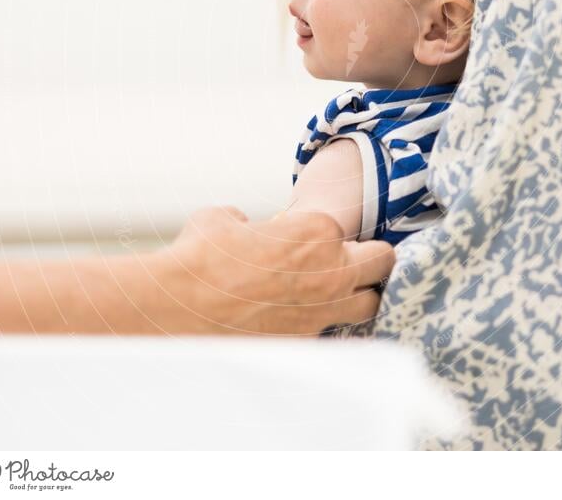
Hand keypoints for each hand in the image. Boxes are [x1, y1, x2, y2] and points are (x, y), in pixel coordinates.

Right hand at [148, 205, 394, 335]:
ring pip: (369, 304)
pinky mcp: (306, 343)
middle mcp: (331, 271)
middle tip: (354, 264)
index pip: (348, 230)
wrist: (179, 305)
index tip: (313, 243)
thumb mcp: (225, 218)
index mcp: (318, 230)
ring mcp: (323, 311)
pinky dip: (326, 330)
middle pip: (382, 262)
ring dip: (359, 298)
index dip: (329, 236)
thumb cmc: (201, 253)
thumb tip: (242, 226)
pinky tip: (303, 325)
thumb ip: (246, 220)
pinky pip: (334, 335)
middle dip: (372, 260)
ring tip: (339, 298)